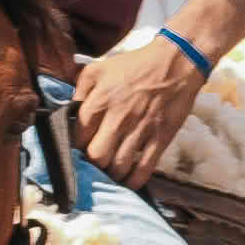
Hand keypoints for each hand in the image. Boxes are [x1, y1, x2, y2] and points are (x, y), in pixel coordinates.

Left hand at [75, 23, 208, 183]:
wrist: (176, 62)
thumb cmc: (135, 65)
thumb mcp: (98, 68)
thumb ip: (79, 90)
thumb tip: (68, 112)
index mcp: (100, 100)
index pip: (78, 137)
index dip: (74, 148)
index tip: (77, 150)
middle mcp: (118, 118)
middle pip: (96, 156)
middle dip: (91, 164)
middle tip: (93, 164)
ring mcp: (141, 130)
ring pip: (118, 166)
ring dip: (111, 175)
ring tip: (108, 174)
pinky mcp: (161, 138)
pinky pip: (144, 168)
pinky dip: (134, 181)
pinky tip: (128, 182)